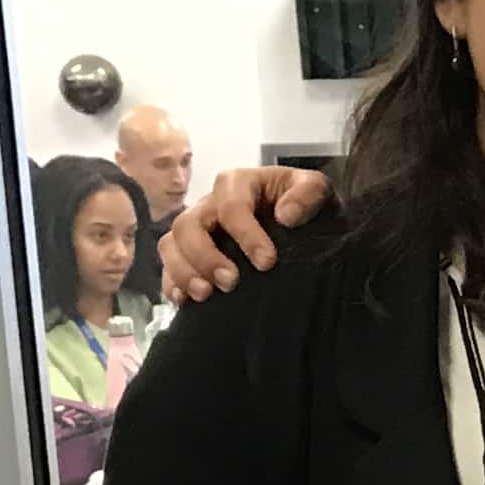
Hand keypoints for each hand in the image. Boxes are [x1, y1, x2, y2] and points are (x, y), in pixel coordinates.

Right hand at [162, 164, 333, 303]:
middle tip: (230, 282)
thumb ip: (309, 193)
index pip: (230, 204)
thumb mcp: (316, 190)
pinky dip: (171, 283)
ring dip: (184, 271)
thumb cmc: (301, 204)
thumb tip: (287, 215)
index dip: (245, 233)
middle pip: (188, 225)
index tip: (267, 262)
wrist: (300, 222)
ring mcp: (197, 229)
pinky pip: (168, 265)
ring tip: (206, 294)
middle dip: (205, 256)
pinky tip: (184, 300)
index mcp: (237, 184)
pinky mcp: (190, 253)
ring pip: (171, 245)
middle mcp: (209, 205)